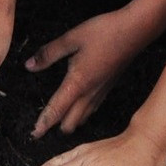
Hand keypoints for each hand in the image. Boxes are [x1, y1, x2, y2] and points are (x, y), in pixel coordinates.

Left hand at [25, 9, 149, 137]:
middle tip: (42, 125)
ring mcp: (101, 93)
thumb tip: (29, 65)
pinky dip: (82, 114)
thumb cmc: (105, 32)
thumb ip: (49, 53)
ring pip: (83, 118)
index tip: (34, 134)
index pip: (57, 110)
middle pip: (70, 123)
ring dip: (69, 122)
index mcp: (77, 83)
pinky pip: (92, 109)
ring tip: (57, 120)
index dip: (44, 123)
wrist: (135, 31)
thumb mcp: (72, 38)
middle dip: (55, 126)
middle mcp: (89, 93)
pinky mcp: (108, 88)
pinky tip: (78, 108)